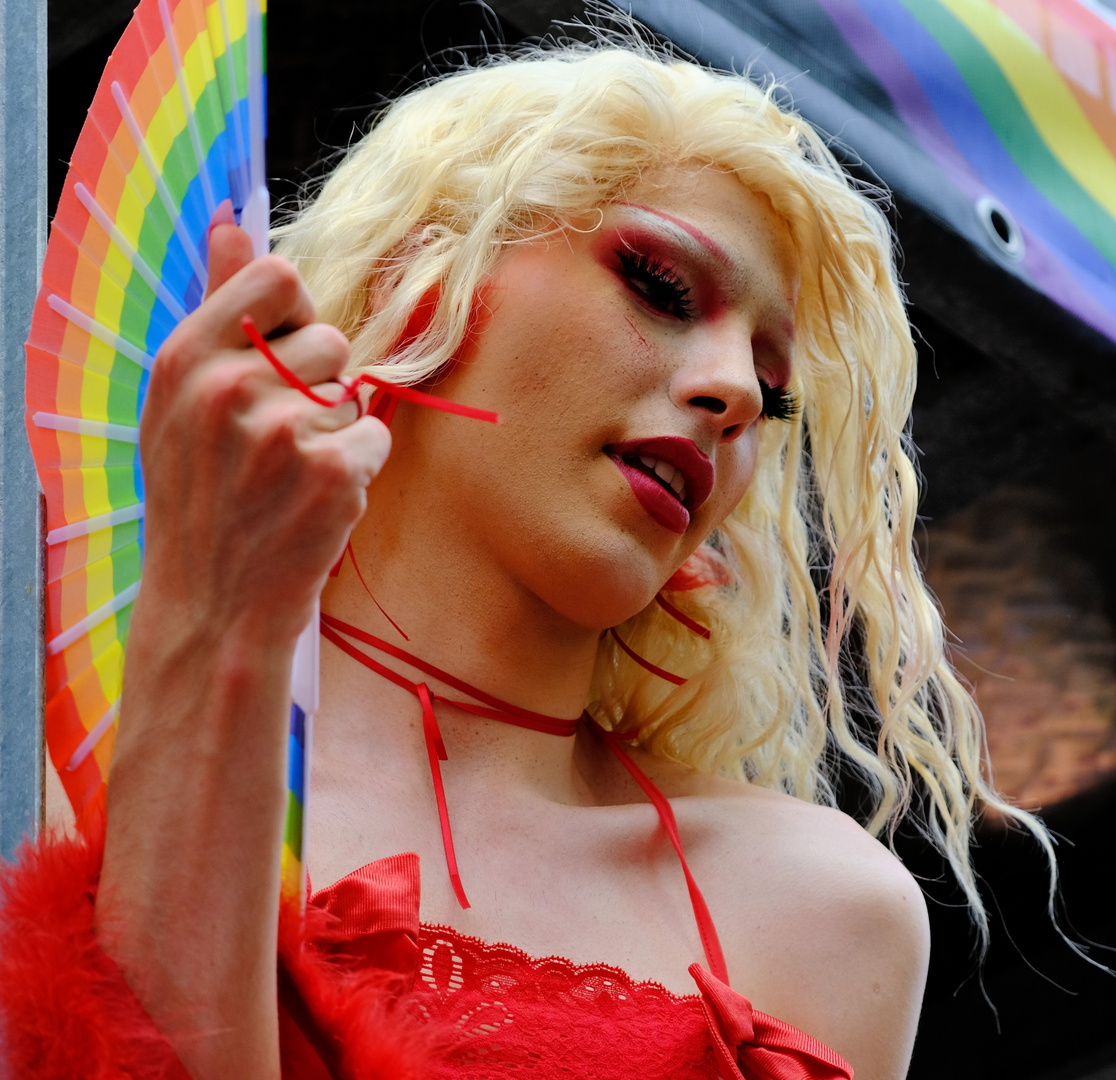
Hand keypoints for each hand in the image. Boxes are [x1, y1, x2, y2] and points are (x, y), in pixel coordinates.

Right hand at [138, 222, 390, 644]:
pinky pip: (376, 435)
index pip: (277, 275)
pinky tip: (315, 500)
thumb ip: (215, 305)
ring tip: (291, 472)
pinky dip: (357, 467)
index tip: (284, 354)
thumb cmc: (200, 497)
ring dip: (337, 426)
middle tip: (279, 439)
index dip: (295, 313)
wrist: (213, 603)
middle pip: (330, 339)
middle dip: (318, 384)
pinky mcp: (333, 472)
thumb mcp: (181, 400)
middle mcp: (229, 387)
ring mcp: (283, 431)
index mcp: (186, 358)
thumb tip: (229, 219)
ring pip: (354, 389)